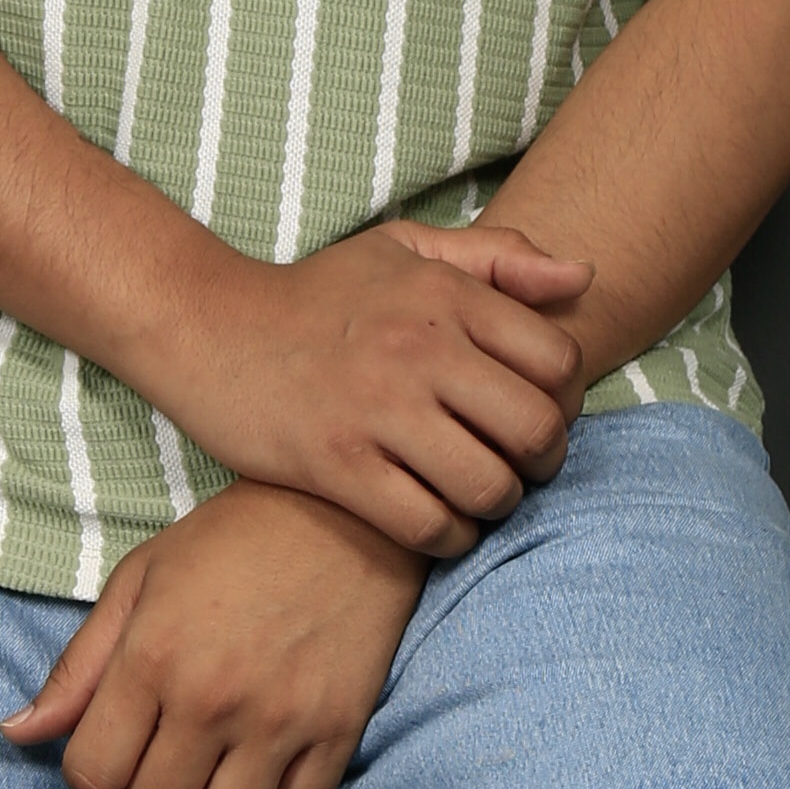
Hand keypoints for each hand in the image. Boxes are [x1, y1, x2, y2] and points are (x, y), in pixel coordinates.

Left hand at [2, 487, 428, 788]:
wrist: (347, 510)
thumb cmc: (231, 541)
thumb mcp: (138, 581)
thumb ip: (78, 667)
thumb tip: (18, 735)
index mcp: (151, 659)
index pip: (92, 776)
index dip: (96, 768)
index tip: (119, 741)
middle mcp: (211, 699)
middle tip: (169, 753)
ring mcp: (279, 721)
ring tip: (218, 770)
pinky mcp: (338, 731)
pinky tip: (272, 762)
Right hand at [163, 219, 590, 555]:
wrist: (206, 327)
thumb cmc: (316, 295)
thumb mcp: (404, 250)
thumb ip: (498, 257)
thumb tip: (583, 279)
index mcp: (445, 296)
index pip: (558, 362)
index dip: (564, 400)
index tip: (537, 414)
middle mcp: (419, 349)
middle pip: (535, 429)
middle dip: (542, 462)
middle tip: (521, 468)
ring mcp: (377, 410)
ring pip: (488, 484)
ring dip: (497, 505)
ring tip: (479, 498)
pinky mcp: (337, 465)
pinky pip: (427, 523)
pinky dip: (448, 538)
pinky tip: (438, 526)